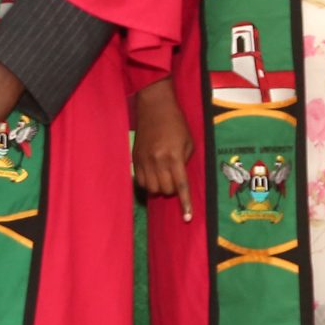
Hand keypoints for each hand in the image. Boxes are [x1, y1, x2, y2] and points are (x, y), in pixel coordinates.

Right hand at [133, 79, 193, 221]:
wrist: (154, 106)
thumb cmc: (176, 122)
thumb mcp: (189, 141)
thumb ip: (185, 162)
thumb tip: (179, 178)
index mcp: (174, 156)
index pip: (181, 186)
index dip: (185, 203)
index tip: (187, 217)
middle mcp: (158, 161)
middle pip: (165, 190)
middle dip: (172, 190)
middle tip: (175, 179)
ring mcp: (144, 160)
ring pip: (151, 189)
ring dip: (159, 187)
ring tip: (163, 177)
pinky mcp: (135, 158)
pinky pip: (141, 181)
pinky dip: (148, 183)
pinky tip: (153, 175)